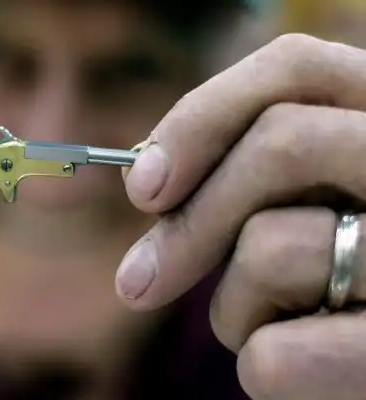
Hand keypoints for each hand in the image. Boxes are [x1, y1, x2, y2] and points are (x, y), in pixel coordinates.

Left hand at [121, 34, 365, 398]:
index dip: (201, 117)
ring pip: (269, 250)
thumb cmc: (341, 279)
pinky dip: (262, 369)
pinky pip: (278, 355)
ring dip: (234, 306)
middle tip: (135, 283)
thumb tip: (146, 177)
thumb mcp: (308, 208)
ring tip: (274, 325)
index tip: (143, 185)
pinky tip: (301, 370)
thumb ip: (244, 175)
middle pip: (280, 147)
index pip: (297, 69)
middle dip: (188, 224)